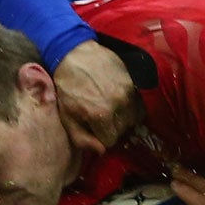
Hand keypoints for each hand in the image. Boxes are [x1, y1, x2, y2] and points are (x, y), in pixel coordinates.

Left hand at [51, 41, 134, 161]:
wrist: (74, 53)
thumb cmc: (67, 85)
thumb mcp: (66, 115)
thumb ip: (82, 138)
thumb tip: (101, 151)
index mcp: (101, 115)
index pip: (110, 141)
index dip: (101, 137)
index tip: (94, 129)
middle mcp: (119, 104)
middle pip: (123, 129)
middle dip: (112, 128)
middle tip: (101, 118)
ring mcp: (128, 90)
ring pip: (133, 116)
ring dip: (123, 117)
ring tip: (110, 108)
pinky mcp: (133, 79)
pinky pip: (137, 102)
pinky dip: (130, 104)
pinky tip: (117, 98)